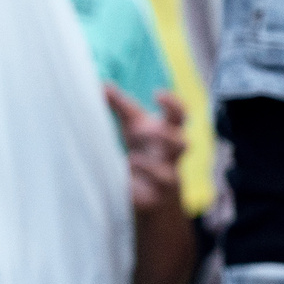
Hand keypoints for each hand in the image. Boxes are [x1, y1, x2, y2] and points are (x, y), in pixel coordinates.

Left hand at [108, 87, 188, 220]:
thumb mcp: (134, 127)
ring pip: (169, 175)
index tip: (157, 94)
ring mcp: (167, 179)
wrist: (157, 196)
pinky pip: (147, 196)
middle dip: (163, 136)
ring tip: (131, 160)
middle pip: (182, 144)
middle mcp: (171, 157)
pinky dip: (134, 187)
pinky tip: (122, 181)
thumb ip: (120, 105)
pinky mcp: (155, 199)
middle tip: (141, 130)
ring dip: (149, 166)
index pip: (179, 117)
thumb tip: (102, 83)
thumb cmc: (145, 152)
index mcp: (168, 134)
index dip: (173, 105)